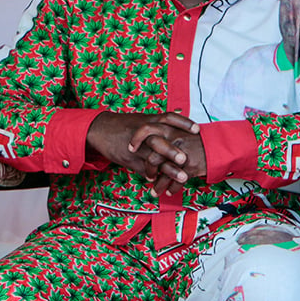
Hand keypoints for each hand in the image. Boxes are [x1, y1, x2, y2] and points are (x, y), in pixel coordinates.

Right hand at [87, 112, 205, 195]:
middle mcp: (143, 133)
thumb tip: (181, 122)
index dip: (184, 123)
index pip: (169, 118)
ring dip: (168, 169)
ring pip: (152, 159)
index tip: (198, 130)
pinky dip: (154, 176)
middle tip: (185, 159)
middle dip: (172, 151)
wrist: (101, 129)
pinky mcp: (129, 159)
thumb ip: (161, 123)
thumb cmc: (127, 124)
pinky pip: (143, 169)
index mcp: (150, 121)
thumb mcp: (143, 118)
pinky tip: (164, 182)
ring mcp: (136, 147)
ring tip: (182, 177)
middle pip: (159, 141)